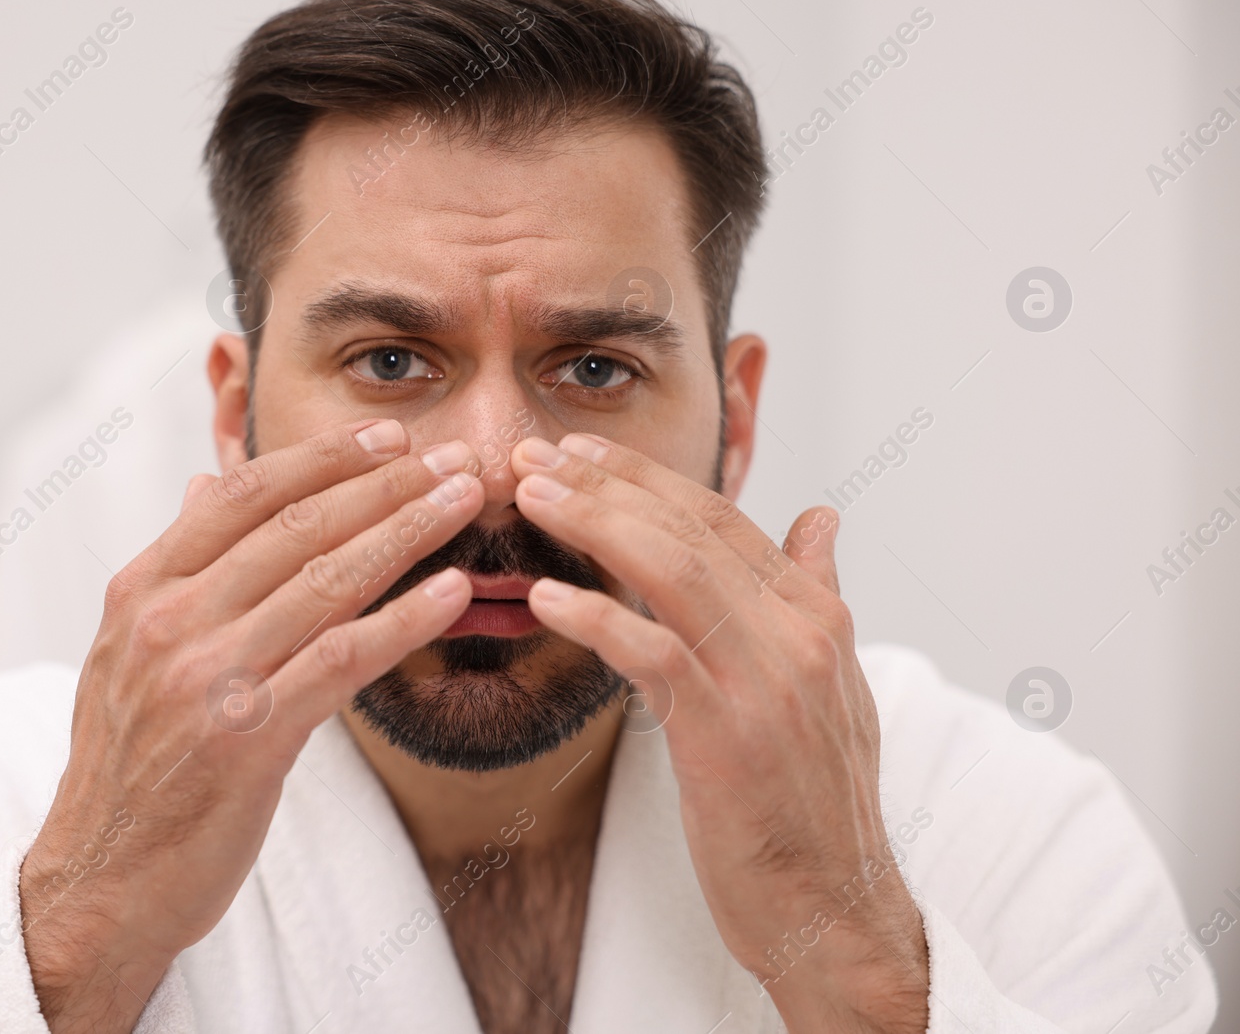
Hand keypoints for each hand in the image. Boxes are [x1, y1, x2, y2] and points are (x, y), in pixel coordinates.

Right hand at [19, 421, 483, 1033]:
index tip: (387, 436)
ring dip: (407, 533)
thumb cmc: (126, 770)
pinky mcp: (246, 737)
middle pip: (295, 526)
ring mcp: (206, 677)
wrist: (98, 883)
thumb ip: (175, 566)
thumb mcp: (125, 652)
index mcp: (140, 590)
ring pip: (326, 581)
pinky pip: (341, 661)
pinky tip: (453, 594)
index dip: (321, 458)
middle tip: (451, 457)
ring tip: (466, 502)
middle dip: (384, 483)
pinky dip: (403, 621)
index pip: (240, 494)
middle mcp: (168, 620)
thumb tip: (201, 486)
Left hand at [510, 433, 927, 1033]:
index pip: (722, 518)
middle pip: (690, 530)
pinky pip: (655, 655)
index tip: (580, 453)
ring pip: (673, 572)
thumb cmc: (815, 803)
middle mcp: (797, 635)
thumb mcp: (835, 685)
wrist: (835, 911)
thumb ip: (818, 592)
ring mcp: (765, 682)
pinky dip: (598, 618)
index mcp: (816, 615)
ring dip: (592, 524)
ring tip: (530, 495)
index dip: (645, 479)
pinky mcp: (728, 736)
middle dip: (605, 484)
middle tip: (535, 452)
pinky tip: (547, 596)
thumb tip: (821, 518)